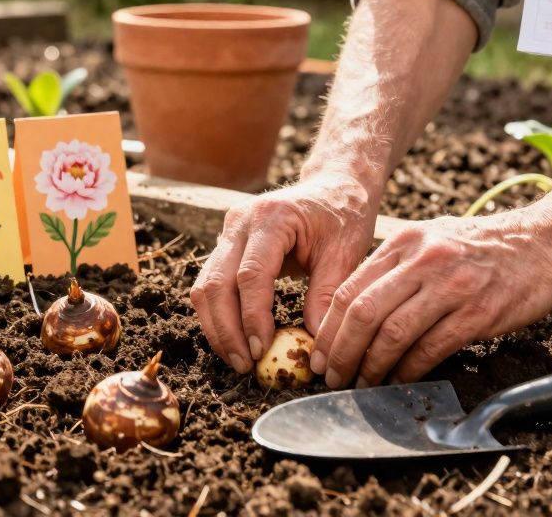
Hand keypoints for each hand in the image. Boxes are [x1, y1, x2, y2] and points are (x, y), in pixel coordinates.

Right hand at [190, 171, 377, 372]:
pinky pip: (211, 284)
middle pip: (217, 283)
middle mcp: (240, 222)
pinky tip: (235, 340)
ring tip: (238, 360)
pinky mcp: (226, 244)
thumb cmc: (343, 216)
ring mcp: (228, 232)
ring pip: (205, 287)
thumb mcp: (346, 253)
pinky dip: (219, 315)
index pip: (250, 274)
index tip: (262, 350)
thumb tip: (315, 346)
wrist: (333, 186)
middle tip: (245, 365)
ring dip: (217, 327)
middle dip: (227, 330)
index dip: (252, 317)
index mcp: (271, 217)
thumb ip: (327, 295)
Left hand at [310, 208, 551, 388]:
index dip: (328, 328)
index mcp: (404, 242)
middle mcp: (423, 259)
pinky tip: (400, 380)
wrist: (546, 242)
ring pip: (392, 334)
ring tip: (362, 383)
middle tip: (333, 376)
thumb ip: (394, 268)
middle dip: (341, 352)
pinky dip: (409, 370)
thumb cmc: (484, 247)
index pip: (348, 289)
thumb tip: (352, 310)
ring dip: (371, 367)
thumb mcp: (431, 240)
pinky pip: (430, 348)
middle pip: (362, 313)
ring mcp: (451, 285)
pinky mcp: (478, 311)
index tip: (319, 354)